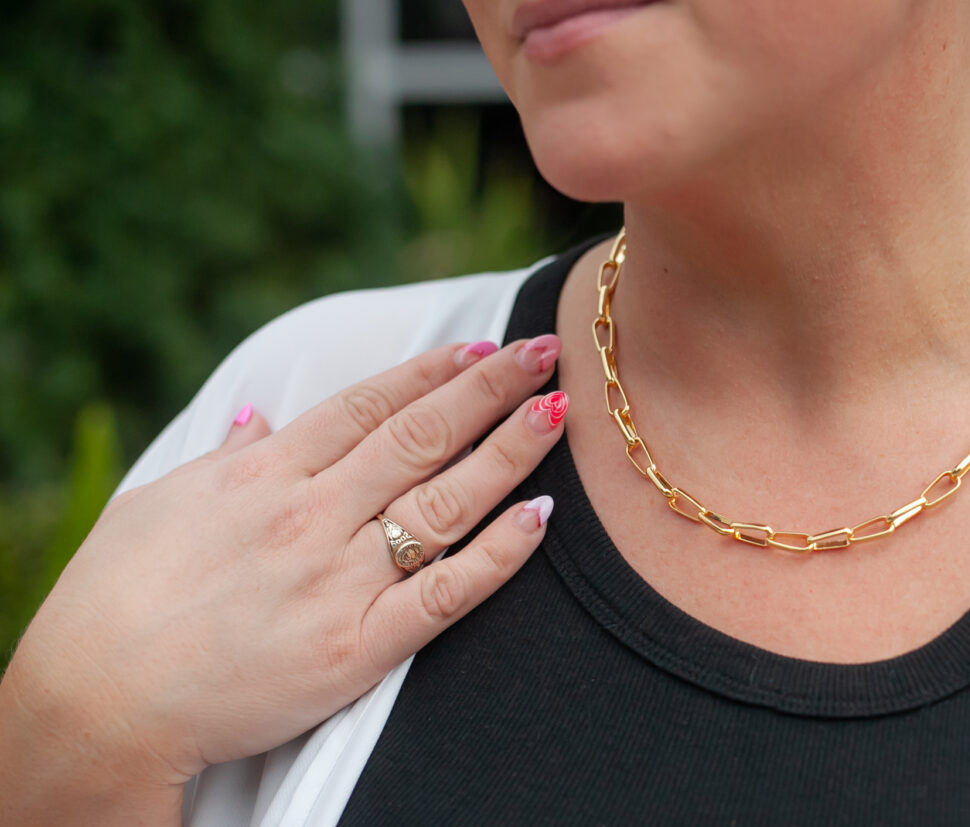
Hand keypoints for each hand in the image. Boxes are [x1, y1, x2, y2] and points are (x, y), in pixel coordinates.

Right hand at [0, 335, 566, 820]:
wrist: (95, 702)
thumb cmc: (114, 599)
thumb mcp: (158, 503)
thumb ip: (221, 455)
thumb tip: (258, 413)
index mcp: (264, 473)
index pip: (368, 405)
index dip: (432, 371)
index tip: (480, 345)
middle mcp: (310, 515)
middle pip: (419, 437)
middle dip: (487, 389)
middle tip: (541, 352)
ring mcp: (337, 580)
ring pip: (443, 501)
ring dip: (507, 451)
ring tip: (554, 412)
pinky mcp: (355, 647)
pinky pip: (444, 593)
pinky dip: (498, 556)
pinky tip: (540, 519)